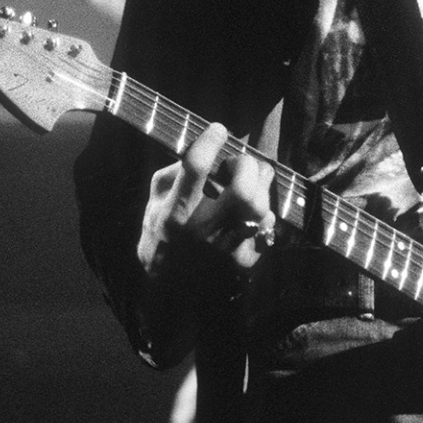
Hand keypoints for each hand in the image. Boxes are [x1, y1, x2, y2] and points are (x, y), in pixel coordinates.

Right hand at [137, 122, 275, 272]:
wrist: (170, 293)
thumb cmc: (161, 238)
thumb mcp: (154, 205)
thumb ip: (174, 176)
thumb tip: (201, 151)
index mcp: (175, 212)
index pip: (196, 166)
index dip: (210, 140)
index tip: (218, 130)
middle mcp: (202, 229)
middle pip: (243, 187)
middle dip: (246, 165)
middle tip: (239, 163)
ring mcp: (227, 246)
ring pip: (260, 205)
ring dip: (260, 185)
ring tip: (250, 182)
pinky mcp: (245, 260)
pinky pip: (268, 226)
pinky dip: (263, 214)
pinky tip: (251, 212)